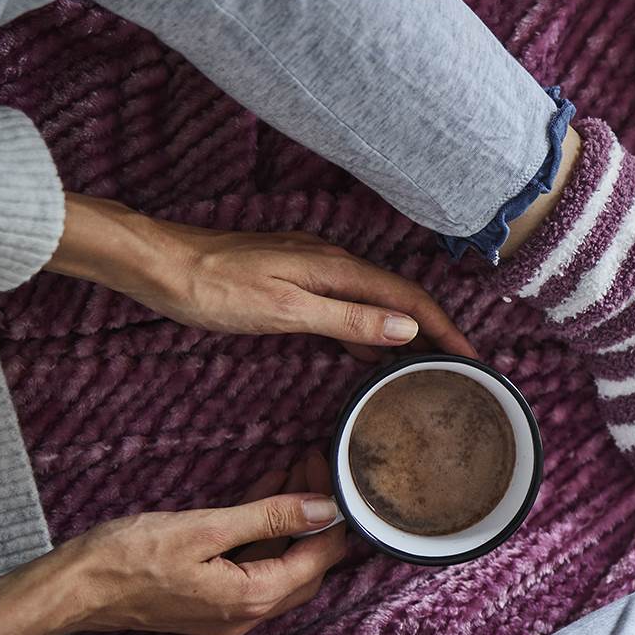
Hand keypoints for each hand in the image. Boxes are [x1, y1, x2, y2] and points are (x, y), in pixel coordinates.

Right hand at [0, 457, 350, 634]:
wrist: (70, 590)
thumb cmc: (125, 558)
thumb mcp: (203, 528)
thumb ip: (267, 519)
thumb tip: (323, 508)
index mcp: (252, 599)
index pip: (319, 558)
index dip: (332, 516)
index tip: (332, 475)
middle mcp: (248, 615)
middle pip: (306, 566)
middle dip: (316, 518)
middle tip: (313, 469)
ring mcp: (228, 614)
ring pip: (281, 566)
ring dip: (290, 525)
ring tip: (292, 476)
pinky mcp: (210, 605)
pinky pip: (254, 570)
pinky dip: (264, 537)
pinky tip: (262, 502)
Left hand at [48, 194, 475, 360]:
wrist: (160, 265)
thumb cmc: (215, 288)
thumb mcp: (286, 311)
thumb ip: (348, 321)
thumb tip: (406, 330)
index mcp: (338, 269)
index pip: (410, 301)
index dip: (447, 331)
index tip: (474, 362)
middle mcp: (333, 264)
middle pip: (400, 300)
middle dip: (436, 332)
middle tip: (460, 370)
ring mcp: (314, 270)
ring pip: (375, 304)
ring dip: (404, 334)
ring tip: (425, 369)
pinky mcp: (295, 280)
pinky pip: (348, 307)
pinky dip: (369, 333)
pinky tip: (368, 357)